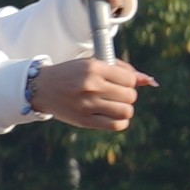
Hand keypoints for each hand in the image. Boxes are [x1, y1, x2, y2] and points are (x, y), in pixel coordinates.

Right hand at [34, 55, 148, 132]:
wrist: (41, 88)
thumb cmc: (71, 74)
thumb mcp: (92, 65)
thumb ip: (121, 71)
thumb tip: (149, 81)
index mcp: (93, 68)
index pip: (130, 79)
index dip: (128, 82)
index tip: (119, 83)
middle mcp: (90, 85)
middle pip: (130, 95)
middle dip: (126, 96)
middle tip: (114, 95)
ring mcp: (86, 104)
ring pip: (126, 111)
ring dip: (124, 109)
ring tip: (114, 106)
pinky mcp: (83, 120)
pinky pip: (115, 125)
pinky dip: (120, 122)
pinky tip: (113, 116)